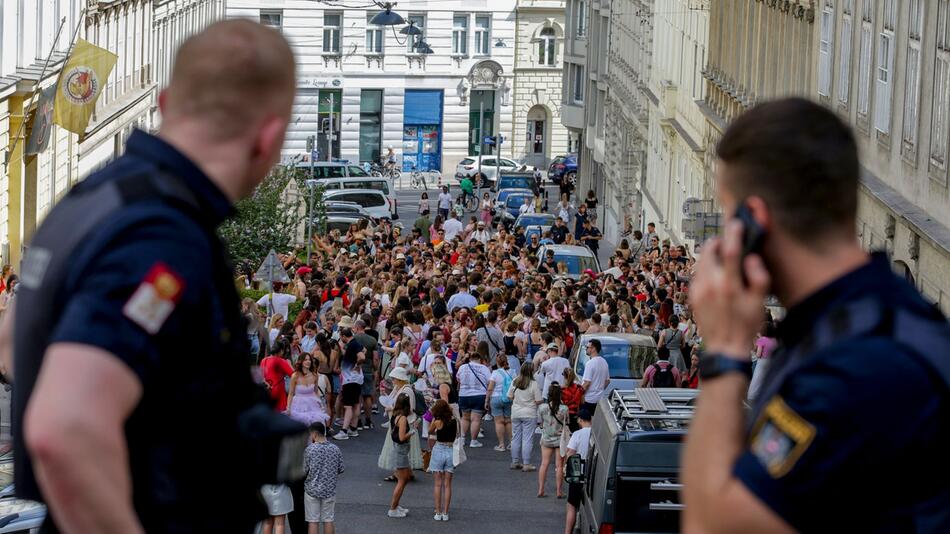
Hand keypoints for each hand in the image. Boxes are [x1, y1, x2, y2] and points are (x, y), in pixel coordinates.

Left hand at [688, 221, 768, 358]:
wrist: (725, 348)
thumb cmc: (745, 326)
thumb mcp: (760, 304)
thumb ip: (758, 278)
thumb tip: (752, 259)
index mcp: (729, 285)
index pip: (730, 250)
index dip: (733, 233)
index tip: (736, 224)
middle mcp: (710, 285)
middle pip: (709, 251)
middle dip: (718, 242)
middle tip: (727, 242)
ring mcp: (698, 291)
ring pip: (701, 262)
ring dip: (711, 255)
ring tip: (723, 259)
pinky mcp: (692, 297)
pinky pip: (697, 275)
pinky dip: (706, 269)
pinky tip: (716, 276)